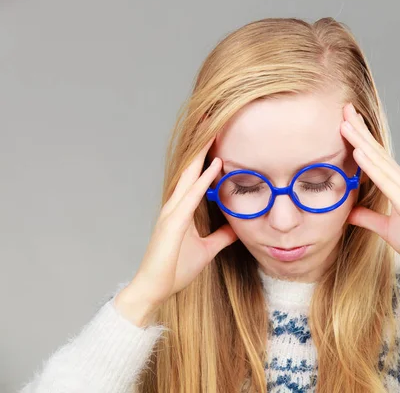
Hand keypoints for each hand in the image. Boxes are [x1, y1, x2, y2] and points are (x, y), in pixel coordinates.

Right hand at [115, 136, 237, 325]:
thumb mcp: (206, 249)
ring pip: (189, 176)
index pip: (194, 176)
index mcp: (181, 209)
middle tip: (211, 119)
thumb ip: (220, 236)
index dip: (205, 156)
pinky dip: (202, 181)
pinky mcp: (173, 224)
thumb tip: (236, 227)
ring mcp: (172, 212)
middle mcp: (175, 205)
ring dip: (202, 154)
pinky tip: (214, 167)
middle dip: (201, 145)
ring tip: (213, 131)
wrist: (155, 288)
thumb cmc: (175, 269)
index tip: (216, 135)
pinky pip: (191, 198)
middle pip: (190, 168)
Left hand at [340, 103, 399, 274]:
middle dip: (360, 130)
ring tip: (346, 124)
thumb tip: (349, 212)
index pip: (377, 159)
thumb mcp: (387, 230)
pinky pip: (387, 183)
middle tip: (344, 108)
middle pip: (378, 153)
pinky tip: (359, 154)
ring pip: (381, 162)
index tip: (347, 122)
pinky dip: (372, 167)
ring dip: (362, 142)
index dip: (362, 139)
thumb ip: (369, 218)